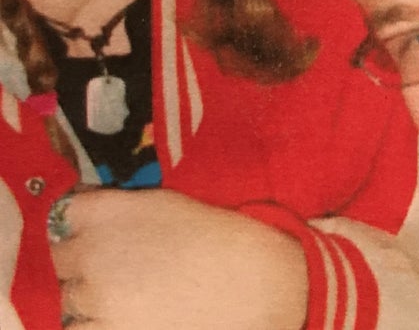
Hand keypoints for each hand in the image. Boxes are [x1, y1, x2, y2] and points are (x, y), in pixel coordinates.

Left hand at [50, 189, 307, 329]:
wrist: (253, 286)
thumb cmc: (217, 237)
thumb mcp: (164, 203)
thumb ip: (119, 208)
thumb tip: (91, 216)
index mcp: (107, 213)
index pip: (65, 215)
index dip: (82, 222)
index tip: (97, 229)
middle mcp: (91, 254)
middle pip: (63, 258)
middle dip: (84, 260)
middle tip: (120, 265)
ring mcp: (94, 302)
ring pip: (70, 300)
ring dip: (89, 297)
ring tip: (131, 295)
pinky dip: (99, 324)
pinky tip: (130, 316)